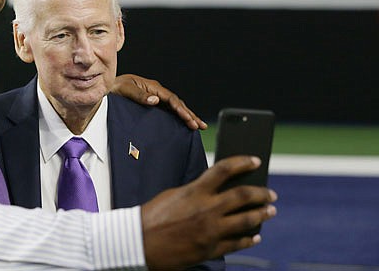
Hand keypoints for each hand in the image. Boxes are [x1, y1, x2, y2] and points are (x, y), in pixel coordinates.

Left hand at [111, 74, 206, 129]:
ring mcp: (155, 98)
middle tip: (200, 126)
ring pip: (175, 108)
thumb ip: (139, 95)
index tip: (189, 119)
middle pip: (177, 104)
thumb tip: (156, 100)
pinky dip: (177, 118)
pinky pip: (168, 112)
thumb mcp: (124, 89)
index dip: (181, 110)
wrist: (105, 89)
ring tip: (198, 126)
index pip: (171, 99)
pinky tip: (183, 125)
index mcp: (152, 87)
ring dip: (187, 117)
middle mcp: (156, 92)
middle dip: (189, 115)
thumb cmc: (113, 88)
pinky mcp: (151, 106)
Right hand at [141, 156, 277, 269]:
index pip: (225, 169)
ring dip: (261, 215)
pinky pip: (237, 244)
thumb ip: (197, 191)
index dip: (243, 162)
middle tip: (271, 193)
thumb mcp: (175, 196)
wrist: (139, 243)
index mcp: (195, 191)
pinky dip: (249, 239)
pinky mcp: (210, 250)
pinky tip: (255, 236)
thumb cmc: (153, 216)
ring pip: (246, 220)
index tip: (256, 160)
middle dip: (261, 194)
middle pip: (243, 196)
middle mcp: (206, 210)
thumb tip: (218, 191)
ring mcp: (211, 231)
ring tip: (270, 211)